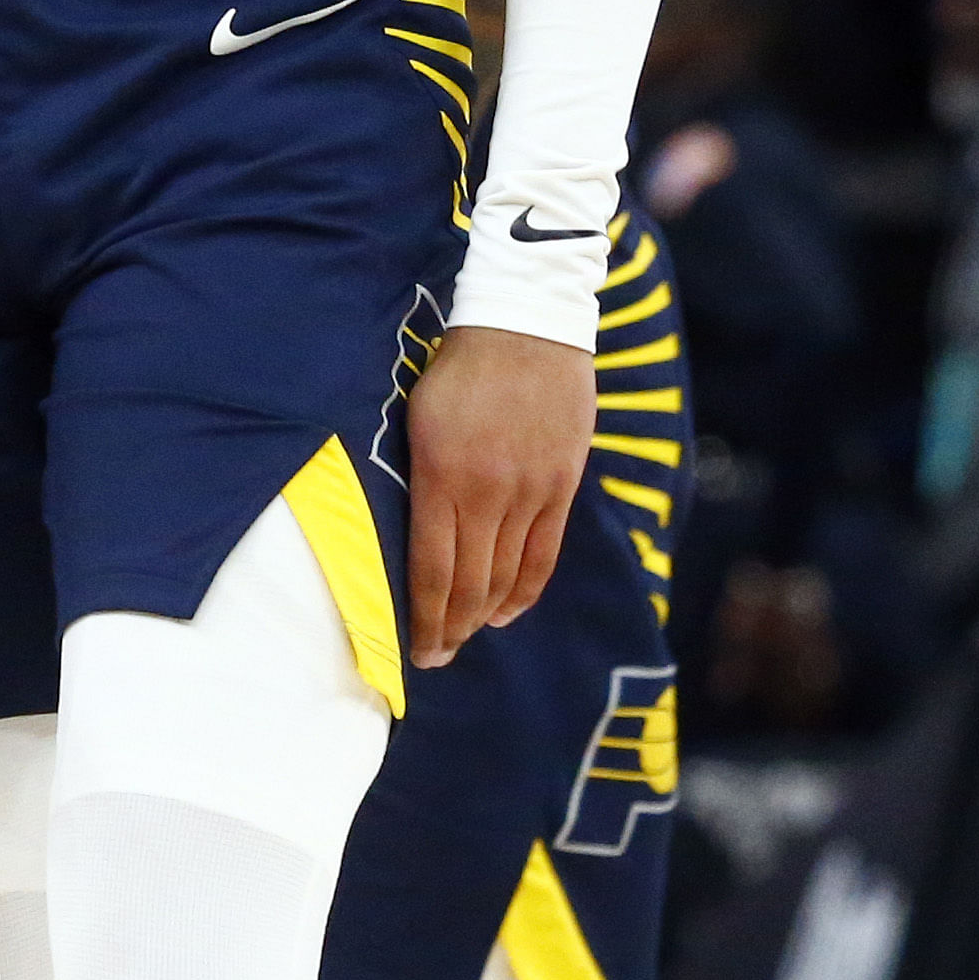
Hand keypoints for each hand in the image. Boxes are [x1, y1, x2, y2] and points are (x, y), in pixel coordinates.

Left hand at [408, 326, 589, 668]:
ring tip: (467, 637)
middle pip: (470, 584)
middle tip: (437, 656)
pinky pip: (543, 555)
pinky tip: (508, 612)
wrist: (525, 323)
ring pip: (506, 576)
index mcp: (440, 475)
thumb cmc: (458, 368)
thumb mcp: (419, 419)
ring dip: (484, 616)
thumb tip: (417, 542)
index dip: (424, 620)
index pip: (432, 571)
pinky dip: (524, 591)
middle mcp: (486, 492)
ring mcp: (530, 490)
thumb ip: (423, 482)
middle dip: (450, 630)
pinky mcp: (562, 484)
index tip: (416, 652)